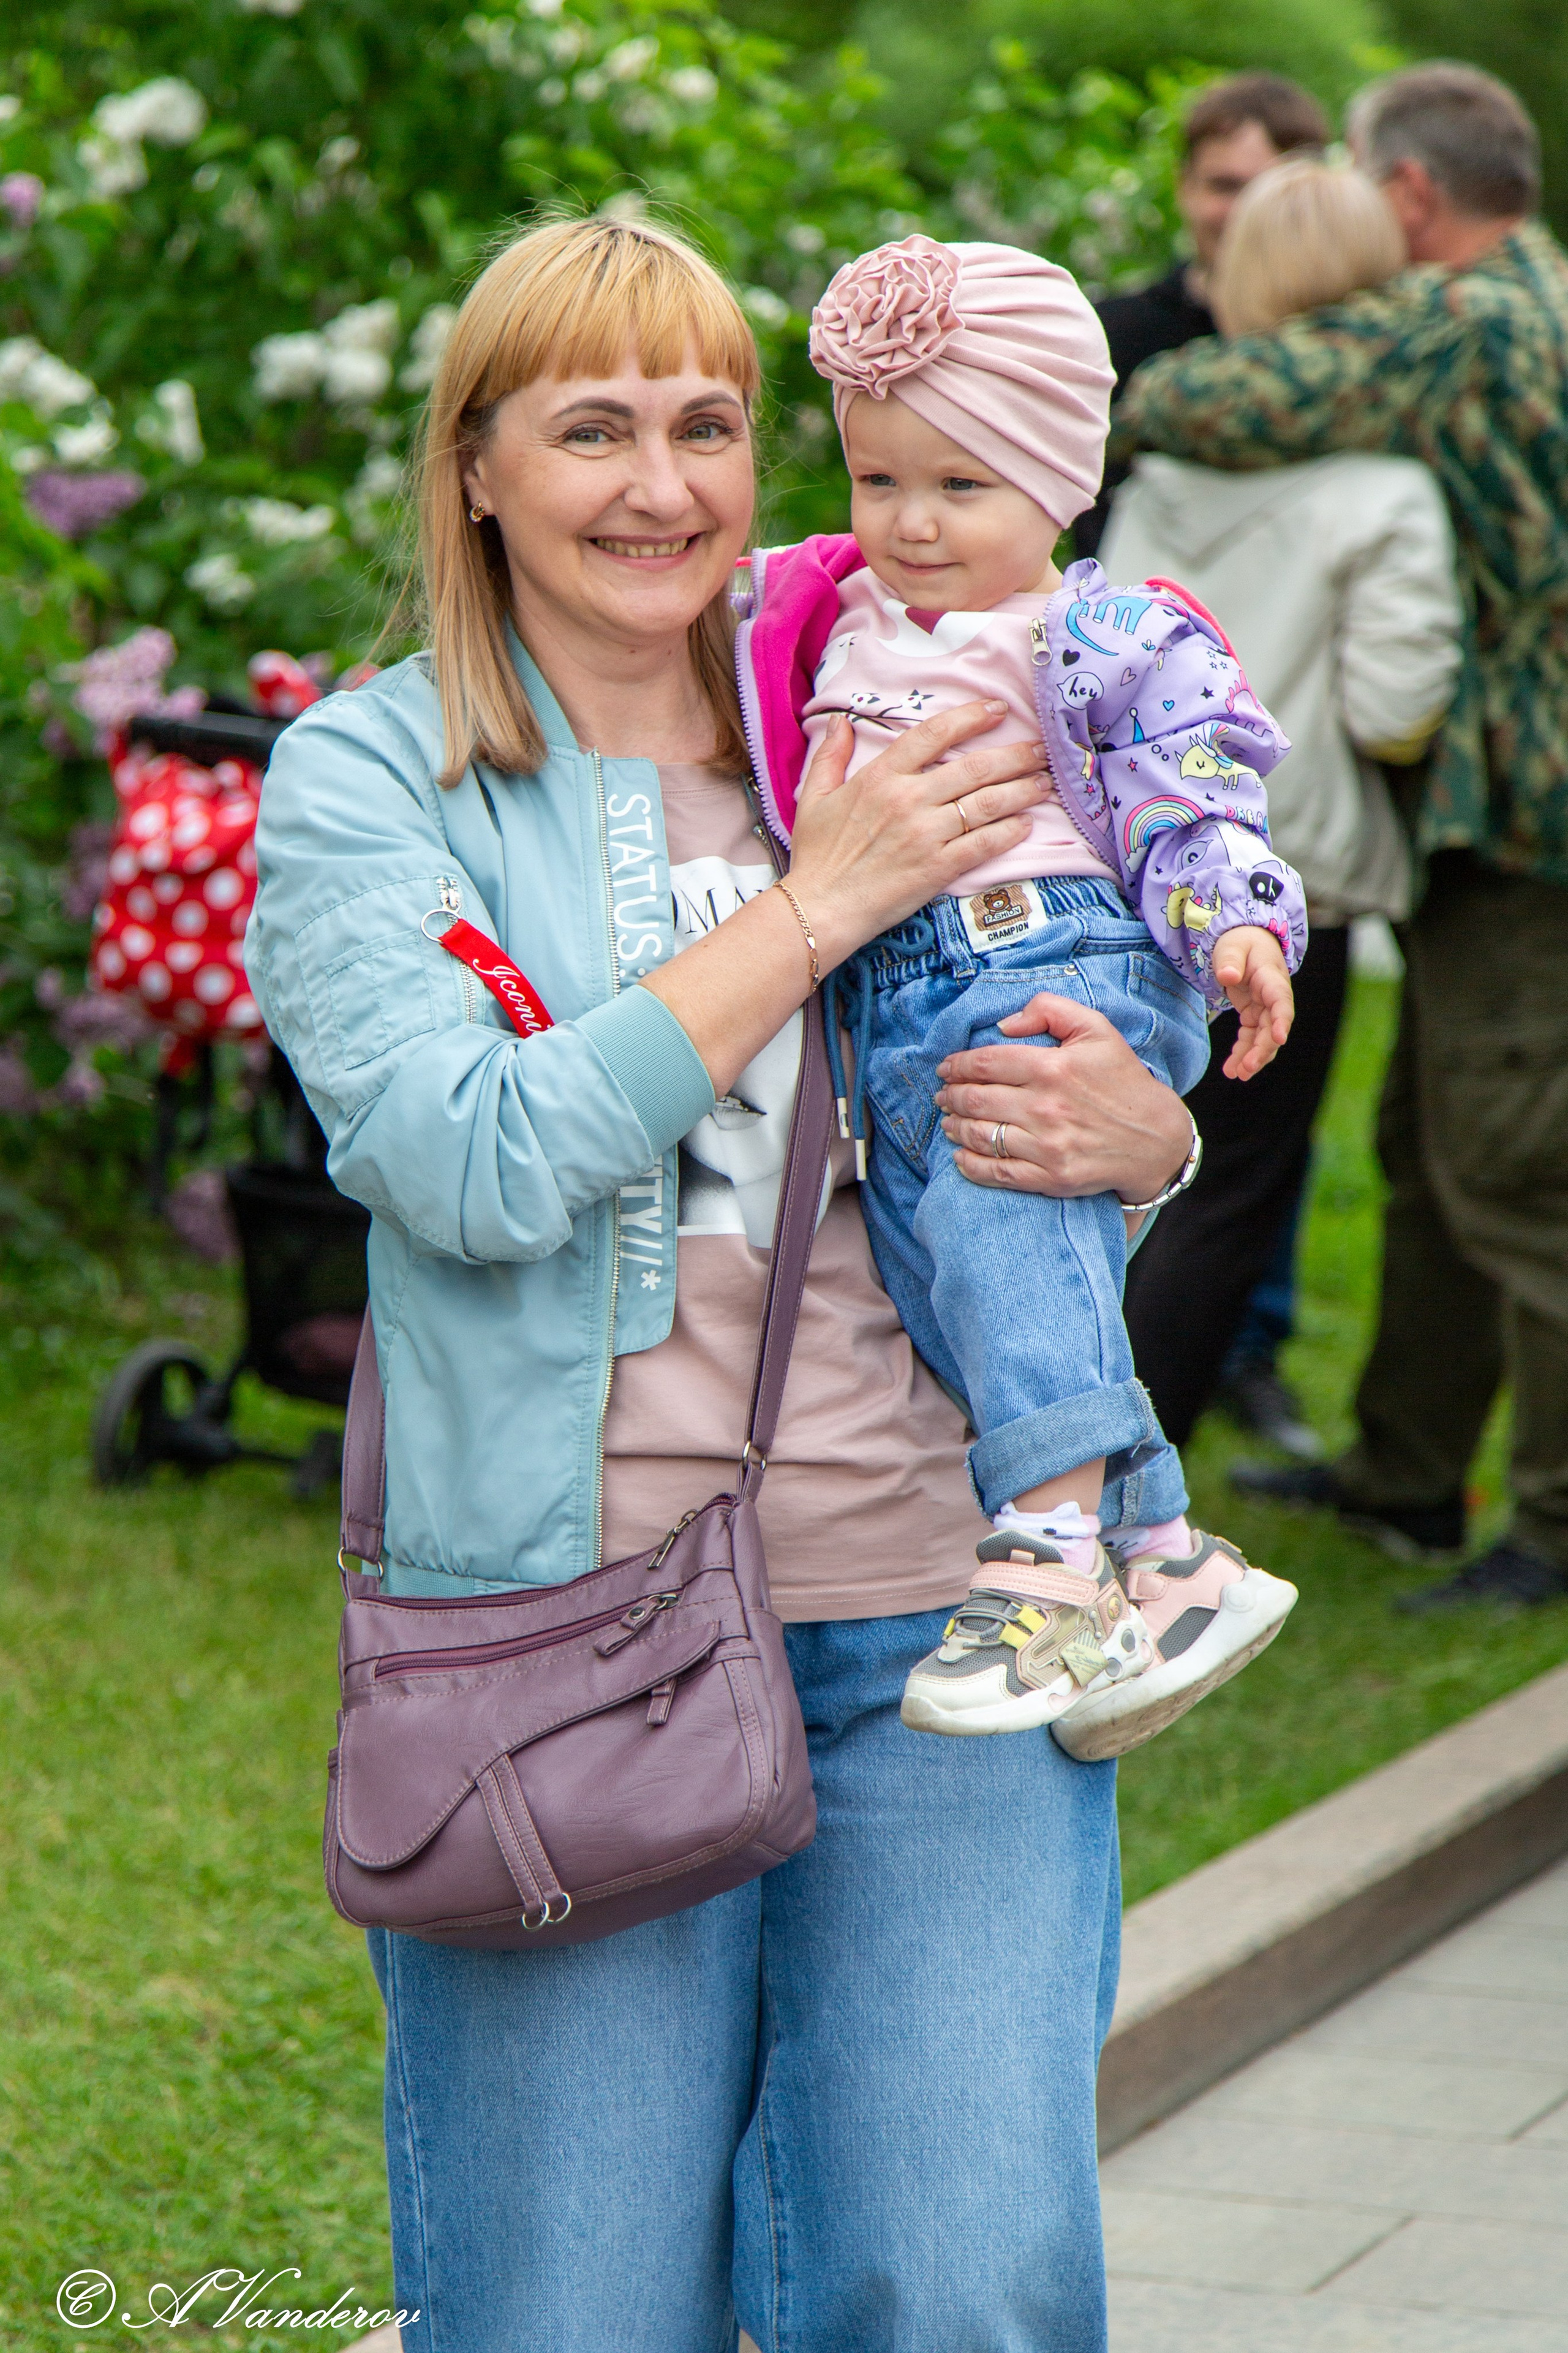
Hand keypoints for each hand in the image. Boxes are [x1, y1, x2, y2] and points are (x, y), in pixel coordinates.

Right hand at [787, 705, 1048, 970]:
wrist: (819, 908)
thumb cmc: (816, 857)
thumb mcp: (813, 798)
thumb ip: (829, 757)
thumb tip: (840, 723)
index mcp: (879, 777)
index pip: (934, 735)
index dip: (971, 718)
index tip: (997, 710)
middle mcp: (908, 800)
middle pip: (974, 767)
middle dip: (1014, 756)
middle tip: (1041, 750)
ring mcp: (925, 834)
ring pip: (986, 803)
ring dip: (1021, 790)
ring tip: (1044, 783)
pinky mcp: (937, 868)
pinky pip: (983, 844)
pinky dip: (1009, 832)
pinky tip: (1026, 824)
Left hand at [935, 993, 1193, 1204]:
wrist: (1156, 1139)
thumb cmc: (1123, 1081)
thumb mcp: (1096, 1029)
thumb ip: (1049, 1010)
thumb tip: (1003, 1024)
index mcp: (1053, 1067)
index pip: (984, 1063)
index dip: (956, 1065)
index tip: (946, 1068)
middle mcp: (1046, 1107)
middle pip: (975, 1099)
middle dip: (949, 1096)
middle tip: (942, 1095)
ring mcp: (1047, 1146)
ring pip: (980, 1136)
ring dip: (954, 1128)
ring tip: (947, 1121)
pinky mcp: (1050, 1177)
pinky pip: (997, 1173)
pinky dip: (970, 1165)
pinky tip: (960, 1156)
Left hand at [1210, 926, 1293, 1079]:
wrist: (1245, 942)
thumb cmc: (1239, 942)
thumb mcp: (1231, 946)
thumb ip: (1229, 960)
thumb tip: (1227, 976)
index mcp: (1271, 978)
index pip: (1281, 1001)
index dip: (1281, 1020)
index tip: (1278, 1039)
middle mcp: (1273, 996)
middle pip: (1273, 1027)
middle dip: (1261, 1050)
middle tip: (1245, 1069)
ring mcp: (1265, 1008)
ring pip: (1264, 1038)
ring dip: (1252, 1057)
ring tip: (1237, 1074)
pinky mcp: (1255, 1015)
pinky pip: (1252, 1038)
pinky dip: (1243, 1053)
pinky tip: (1231, 1069)